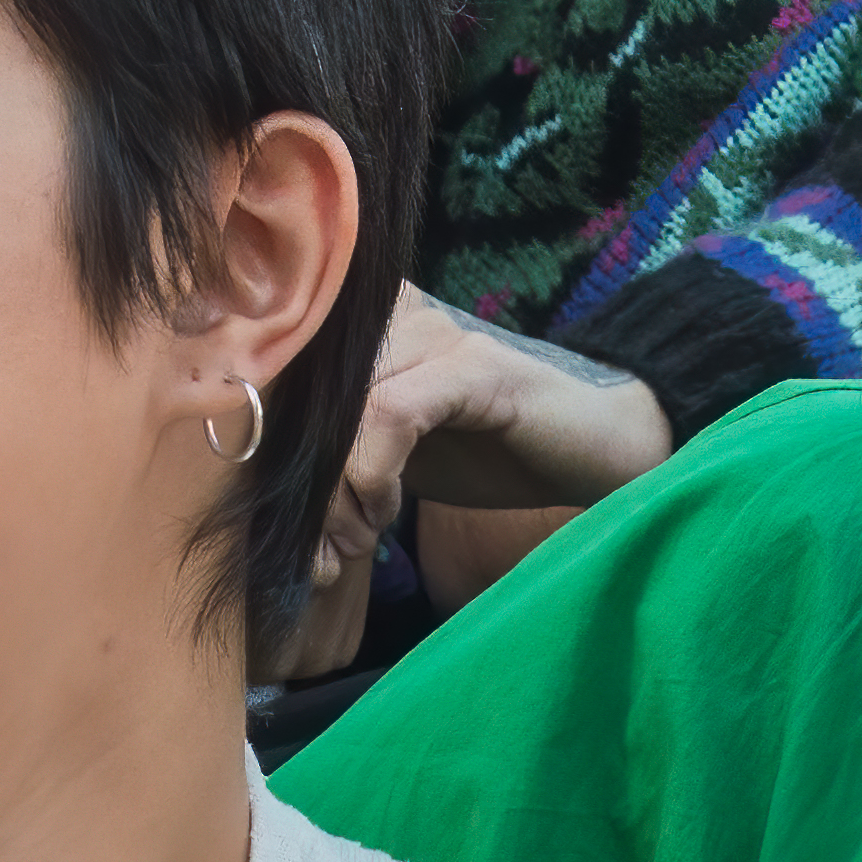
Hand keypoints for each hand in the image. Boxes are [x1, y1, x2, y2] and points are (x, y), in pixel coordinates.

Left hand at [279, 291, 672, 675]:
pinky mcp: (471, 366)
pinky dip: (374, 474)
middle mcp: (394, 311)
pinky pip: (393, 414)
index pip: (277, 367)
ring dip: (336, 492)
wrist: (597, 449)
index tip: (284, 524)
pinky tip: (389, 512)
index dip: (265, 445)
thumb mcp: (394, 453)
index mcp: (368, 322)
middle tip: (320, 550)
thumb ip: (337, 452)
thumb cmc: (492, 452)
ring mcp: (435, 334)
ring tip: (357, 539)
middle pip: (303, 393)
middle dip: (301, 487)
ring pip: (342, 409)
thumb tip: (266, 496)